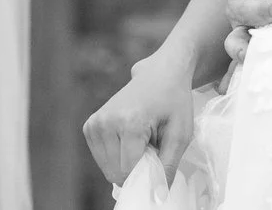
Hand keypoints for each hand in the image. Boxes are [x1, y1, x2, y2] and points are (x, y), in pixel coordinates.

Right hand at [81, 52, 193, 186]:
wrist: (160, 74)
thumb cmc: (174, 102)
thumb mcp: (181, 134)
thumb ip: (169, 166)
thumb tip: (157, 197)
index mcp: (129, 122)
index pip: (129, 171)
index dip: (147, 172)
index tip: (161, 157)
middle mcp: (105, 122)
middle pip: (116, 173)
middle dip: (137, 168)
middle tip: (153, 145)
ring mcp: (94, 124)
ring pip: (107, 169)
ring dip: (126, 163)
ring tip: (142, 140)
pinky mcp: (89, 126)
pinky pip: (102, 159)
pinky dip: (117, 156)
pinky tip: (130, 138)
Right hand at [218, 0, 271, 63]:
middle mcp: (238, 6)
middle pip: (239, 14)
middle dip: (262, 14)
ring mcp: (246, 28)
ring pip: (237, 40)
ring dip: (248, 46)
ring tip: (264, 49)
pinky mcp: (258, 44)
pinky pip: (244, 60)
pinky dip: (242, 69)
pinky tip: (250, 75)